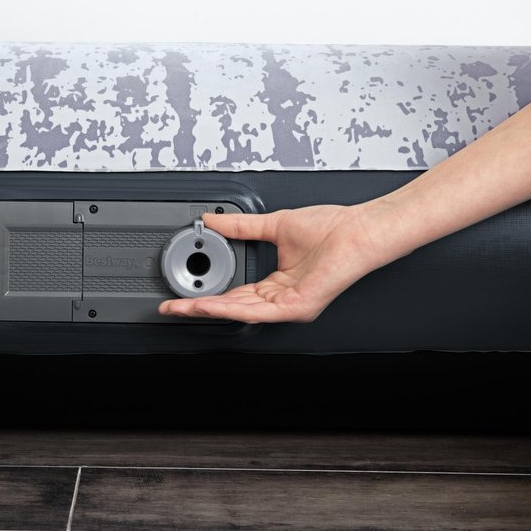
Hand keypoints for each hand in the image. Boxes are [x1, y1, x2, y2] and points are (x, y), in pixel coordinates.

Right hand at [158, 205, 385, 322]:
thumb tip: (214, 219)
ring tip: (184, 308)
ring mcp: (290, 305)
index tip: (185, 292)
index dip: (208, 293)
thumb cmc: (333, 229)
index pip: (236, 293)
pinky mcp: (298, 306)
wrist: (359, 230)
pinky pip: (258, 310)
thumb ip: (241, 226)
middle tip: (172, 307)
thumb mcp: (274, 224)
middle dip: (199, 307)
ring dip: (209, 309)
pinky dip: (232, 307)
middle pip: (232, 306)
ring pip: (241, 311)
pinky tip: (213, 305)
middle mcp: (282, 299)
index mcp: (278, 283)